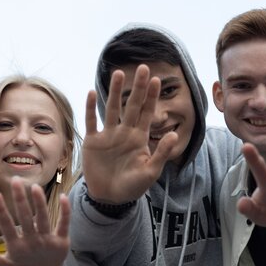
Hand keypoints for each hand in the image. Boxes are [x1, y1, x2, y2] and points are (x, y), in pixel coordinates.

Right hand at [0, 178, 70, 265]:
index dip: (1, 210)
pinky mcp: (62, 241)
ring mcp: (48, 242)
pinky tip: (63, 196)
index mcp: (17, 248)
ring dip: (40, 203)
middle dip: (20, 199)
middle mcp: (33, 243)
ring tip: (35, 186)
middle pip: (25, 219)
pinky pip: (64, 224)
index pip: (6, 227)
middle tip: (16, 180)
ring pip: (44, 219)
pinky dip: (65, 211)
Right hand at [81, 65, 178, 203]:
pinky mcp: (93, 142)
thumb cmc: (133, 187)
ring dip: (114, 92)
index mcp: (140, 138)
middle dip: (138, 87)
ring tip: (119, 73)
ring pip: (112, 108)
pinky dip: (90, 108)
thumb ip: (162, 153)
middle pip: (132, 105)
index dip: (152, 97)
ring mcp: (108, 135)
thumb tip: (175, 134)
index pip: (147, 113)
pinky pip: (91, 122)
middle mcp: (124, 132)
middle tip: (143, 68)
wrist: (110, 198)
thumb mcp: (151, 172)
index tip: (157, 80)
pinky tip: (91, 93)